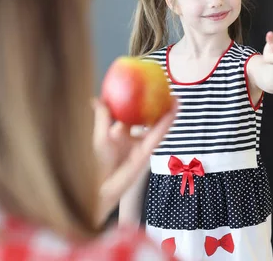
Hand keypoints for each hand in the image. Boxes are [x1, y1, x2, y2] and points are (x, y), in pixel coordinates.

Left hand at [92, 97, 177, 225]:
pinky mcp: (148, 151)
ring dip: (168, 113)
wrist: (104, 183)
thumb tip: (96, 99)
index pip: (131, 114)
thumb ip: (102, 117)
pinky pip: (158, 135)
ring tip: (176, 98)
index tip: (143, 87)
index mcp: (120, 132)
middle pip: (148, 118)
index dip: (138, 101)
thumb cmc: (98, 161)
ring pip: (158, 126)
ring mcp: (142, 144)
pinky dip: (166, 123)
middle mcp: (133, 137)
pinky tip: (172, 112)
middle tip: (164, 90)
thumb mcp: (100, 135)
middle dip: (157, 106)